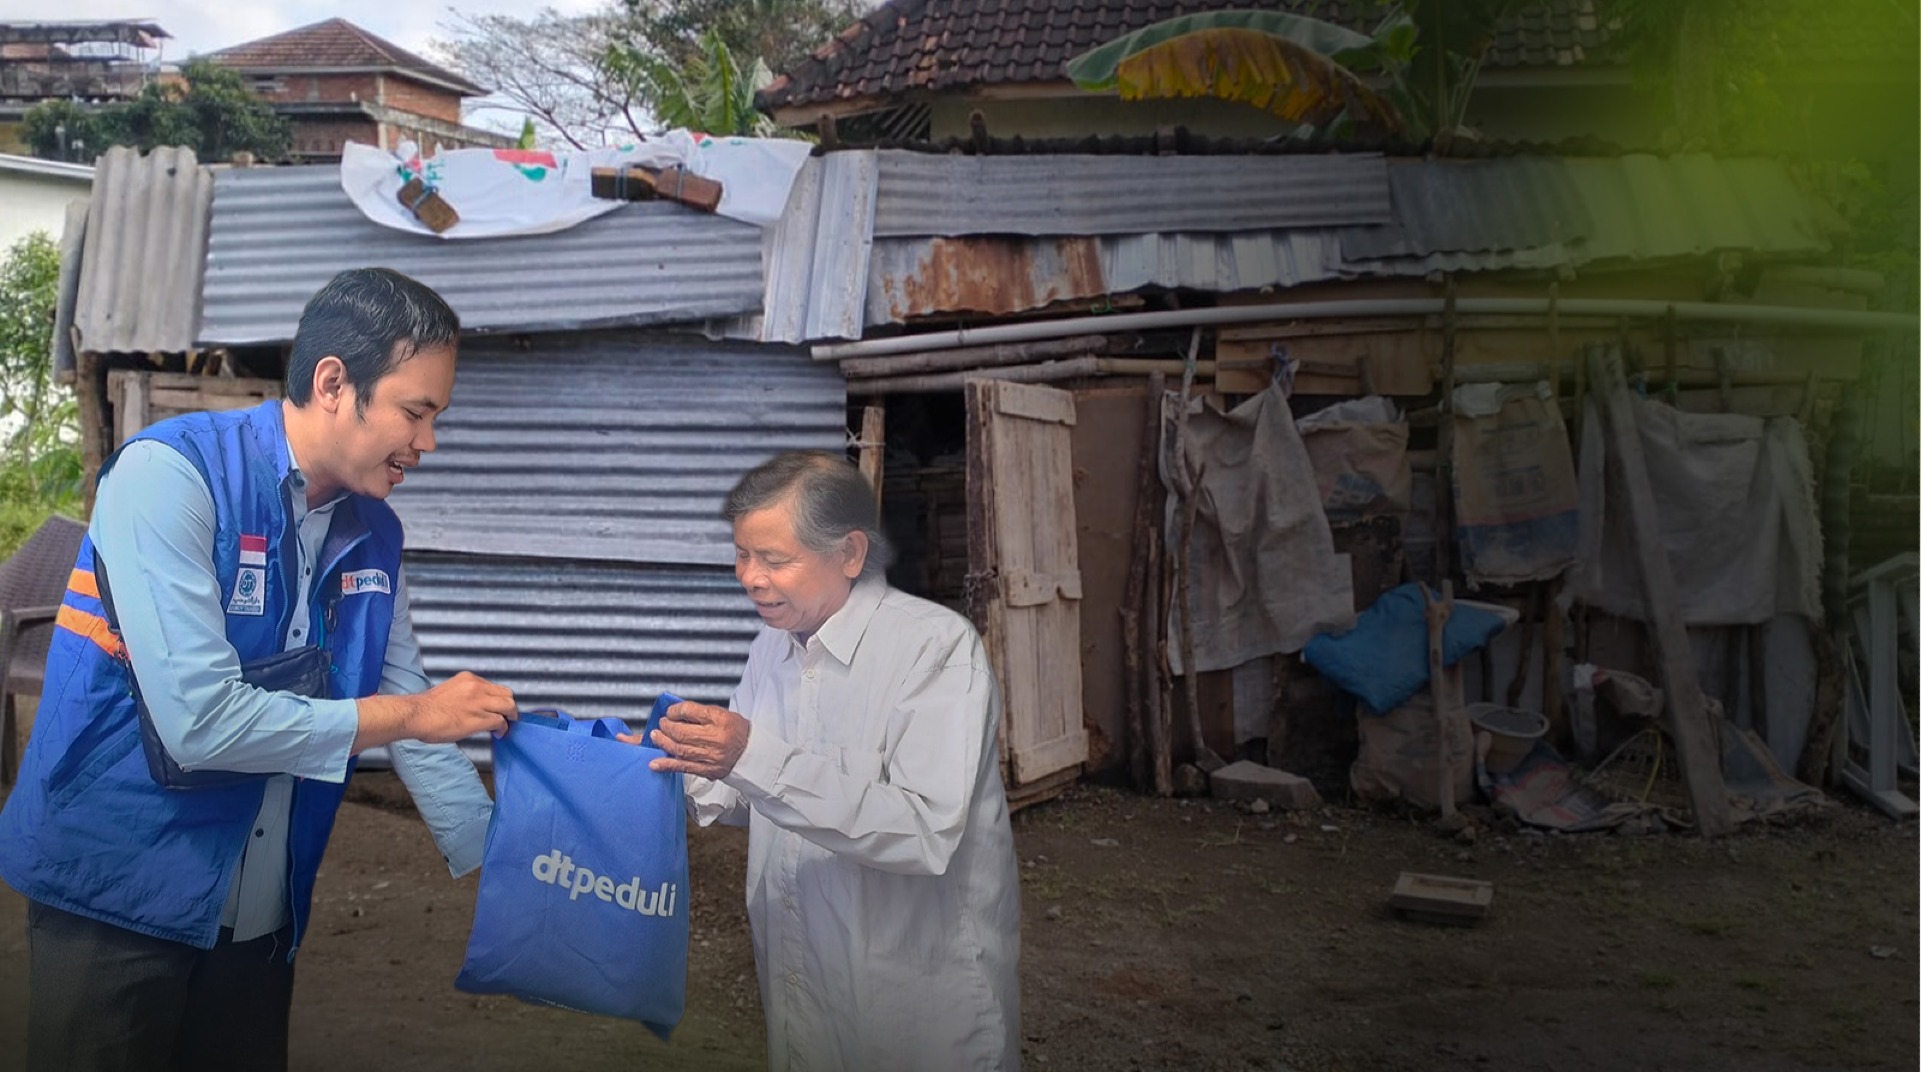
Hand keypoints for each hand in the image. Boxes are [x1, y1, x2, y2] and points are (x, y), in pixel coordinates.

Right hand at [406, 671, 516, 742]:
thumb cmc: (427, 708)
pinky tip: (498, 733)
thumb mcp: (449, 690)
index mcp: (468, 679)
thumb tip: (474, 705)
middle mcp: (477, 687)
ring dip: (510, 717)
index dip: (498, 698)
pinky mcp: (479, 718)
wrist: (417, 715)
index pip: (494, 687)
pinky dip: (502, 728)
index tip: (497, 707)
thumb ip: (465, 694)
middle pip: (506, 694)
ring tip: (506, 724)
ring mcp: (479, 702)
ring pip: (508, 706)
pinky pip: (500, 722)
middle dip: (509, 706)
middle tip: (507, 716)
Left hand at [624, 701, 748, 778]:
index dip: (675, 711)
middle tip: (661, 724)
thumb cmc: (737, 731)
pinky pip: (683, 767)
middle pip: (682, 732)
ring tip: (655, 736)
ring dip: (662, 742)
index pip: (690, 711)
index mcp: (720, 719)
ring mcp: (711, 756)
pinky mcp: (707, 770)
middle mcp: (716, 738)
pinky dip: (666, 765)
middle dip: (666, 727)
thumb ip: (700, 713)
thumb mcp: (723, 714)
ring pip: (679, 749)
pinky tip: (654, 763)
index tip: (670, 712)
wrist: (752, 753)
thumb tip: (676, 714)